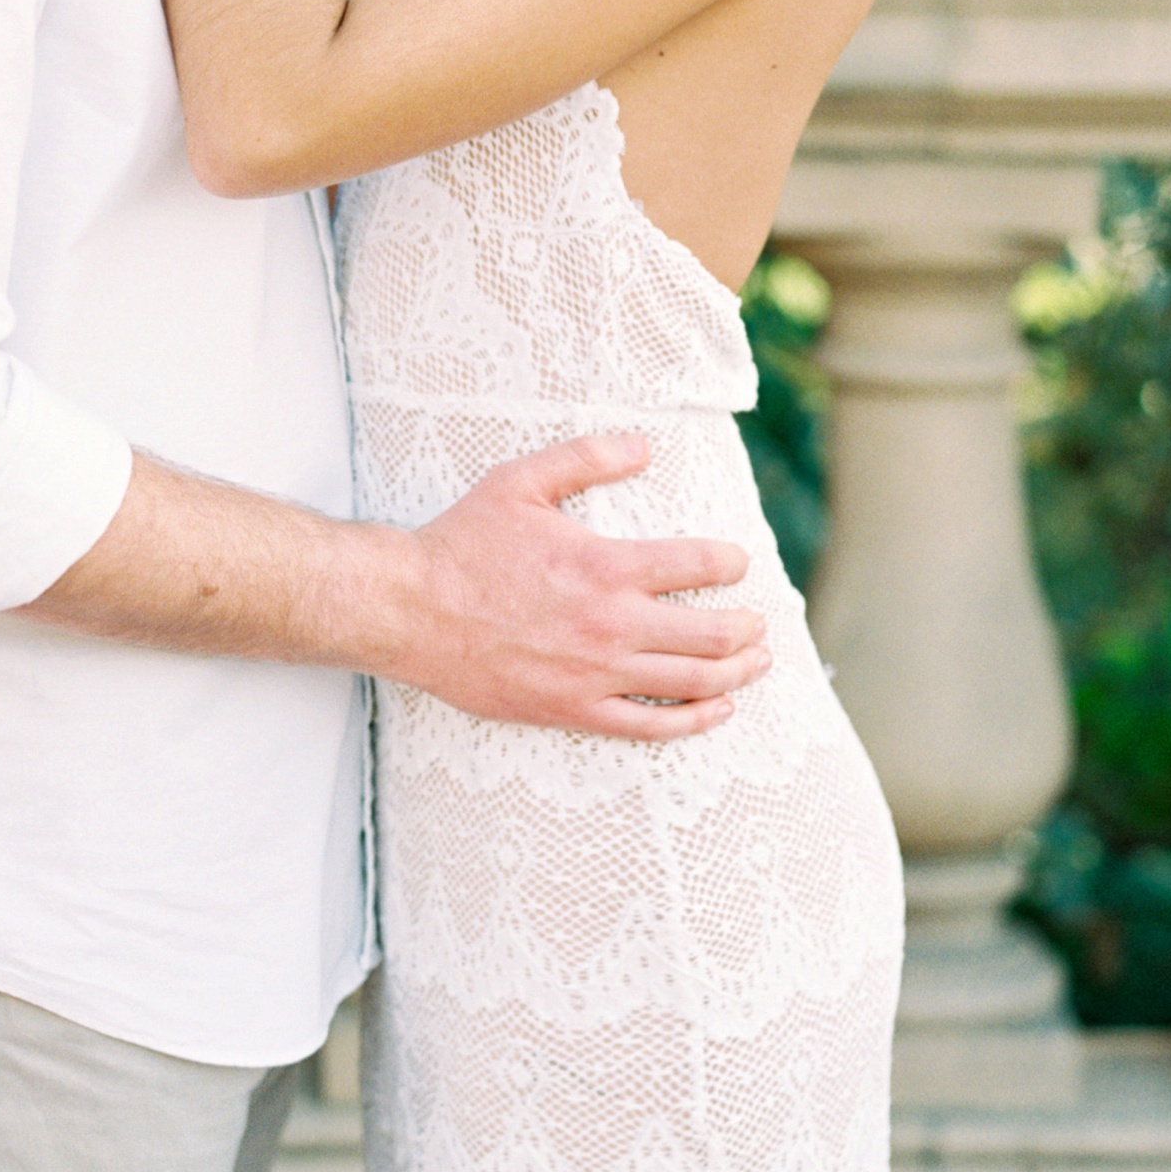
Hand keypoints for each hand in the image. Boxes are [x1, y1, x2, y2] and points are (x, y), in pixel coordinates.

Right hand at [396, 433, 768, 739]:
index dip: (730, 563)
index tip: (738, 563)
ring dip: (736, 672)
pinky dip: (694, 720)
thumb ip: (586, 457)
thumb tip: (644, 444)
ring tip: (756, 661)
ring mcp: (596, 675)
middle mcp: (610, 625)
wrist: (411, 610)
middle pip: (709, 633)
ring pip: (691, 682)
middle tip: (759, 622)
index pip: (696, 566)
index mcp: (604, 566)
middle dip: (746, 627)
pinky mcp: (573, 710)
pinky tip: (718, 709)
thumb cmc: (464, 544)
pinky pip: (650, 726)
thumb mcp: (521, 481)